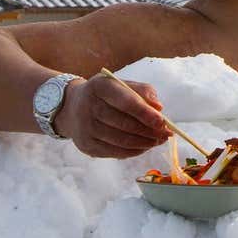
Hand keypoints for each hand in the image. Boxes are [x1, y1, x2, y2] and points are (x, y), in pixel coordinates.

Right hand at [53, 76, 169, 158]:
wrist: (72, 107)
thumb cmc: (105, 95)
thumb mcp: (121, 84)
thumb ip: (142, 91)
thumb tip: (159, 108)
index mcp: (100, 87)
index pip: (126, 102)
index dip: (146, 113)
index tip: (163, 121)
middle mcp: (89, 107)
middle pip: (125, 124)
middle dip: (149, 131)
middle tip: (166, 134)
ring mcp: (86, 128)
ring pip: (122, 141)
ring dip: (145, 143)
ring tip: (158, 141)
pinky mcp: (86, 145)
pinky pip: (115, 152)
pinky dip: (134, 151)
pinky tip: (144, 146)